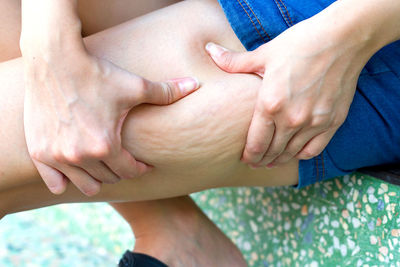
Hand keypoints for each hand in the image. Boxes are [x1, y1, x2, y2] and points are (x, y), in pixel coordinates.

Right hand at [23, 51, 199, 195]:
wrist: (54, 59)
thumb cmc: (97, 73)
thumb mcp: (134, 85)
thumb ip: (166, 92)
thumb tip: (196, 85)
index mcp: (106, 146)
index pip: (130, 172)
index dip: (142, 168)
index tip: (144, 163)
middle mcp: (80, 156)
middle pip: (109, 179)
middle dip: (121, 171)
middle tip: (124, 160)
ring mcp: (57, 156)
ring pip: (85, 184)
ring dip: (97, 178)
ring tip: (104, 165)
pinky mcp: (39, 151)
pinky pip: (54, 181)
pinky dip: (65, 180)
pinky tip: (74, 171)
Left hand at [206, 11, 374, 167]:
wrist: (342, 38)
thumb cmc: (300, 44)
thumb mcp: (265, 53)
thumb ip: (235, 62)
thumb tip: (211, 52)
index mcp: (270, 104)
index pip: (255, 143)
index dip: (248, 156)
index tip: (245, 159)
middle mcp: (291, 119)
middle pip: (272, 152)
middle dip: (261, 160)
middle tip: (255, 163)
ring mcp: (314, 122)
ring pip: (291, 153)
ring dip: (279, 160)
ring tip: (271, 161)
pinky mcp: (332, 122)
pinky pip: (314, 149)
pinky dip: (302, 155)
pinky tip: (294, 153)